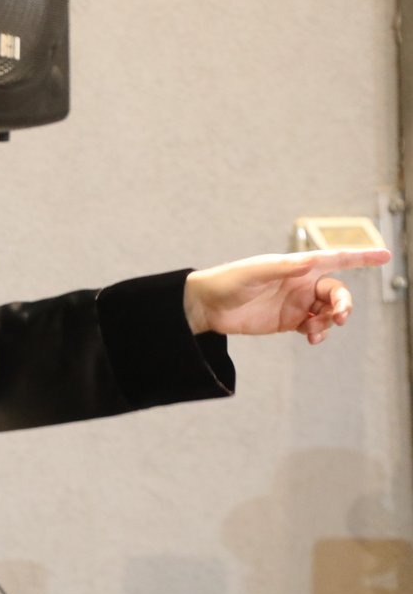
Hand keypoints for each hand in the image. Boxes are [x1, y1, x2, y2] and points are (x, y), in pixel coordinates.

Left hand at [183, 248, 389, 343]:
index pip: (335, 259)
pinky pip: (315, 327)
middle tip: (339, 316)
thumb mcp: (255, 273)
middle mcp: (301, 283)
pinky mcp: (289, 321)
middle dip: (344, 304)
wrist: (206, 306)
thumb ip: (283, 269)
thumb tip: (310, 261)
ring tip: (315, 331)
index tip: (385, 256)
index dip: (361, 257)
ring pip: (329, 312)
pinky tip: (312, 337)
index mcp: (297, 266)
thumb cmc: (228, 282)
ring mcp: (296, 303)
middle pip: (337, 292)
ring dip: (330, 321)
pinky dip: (319, 332)